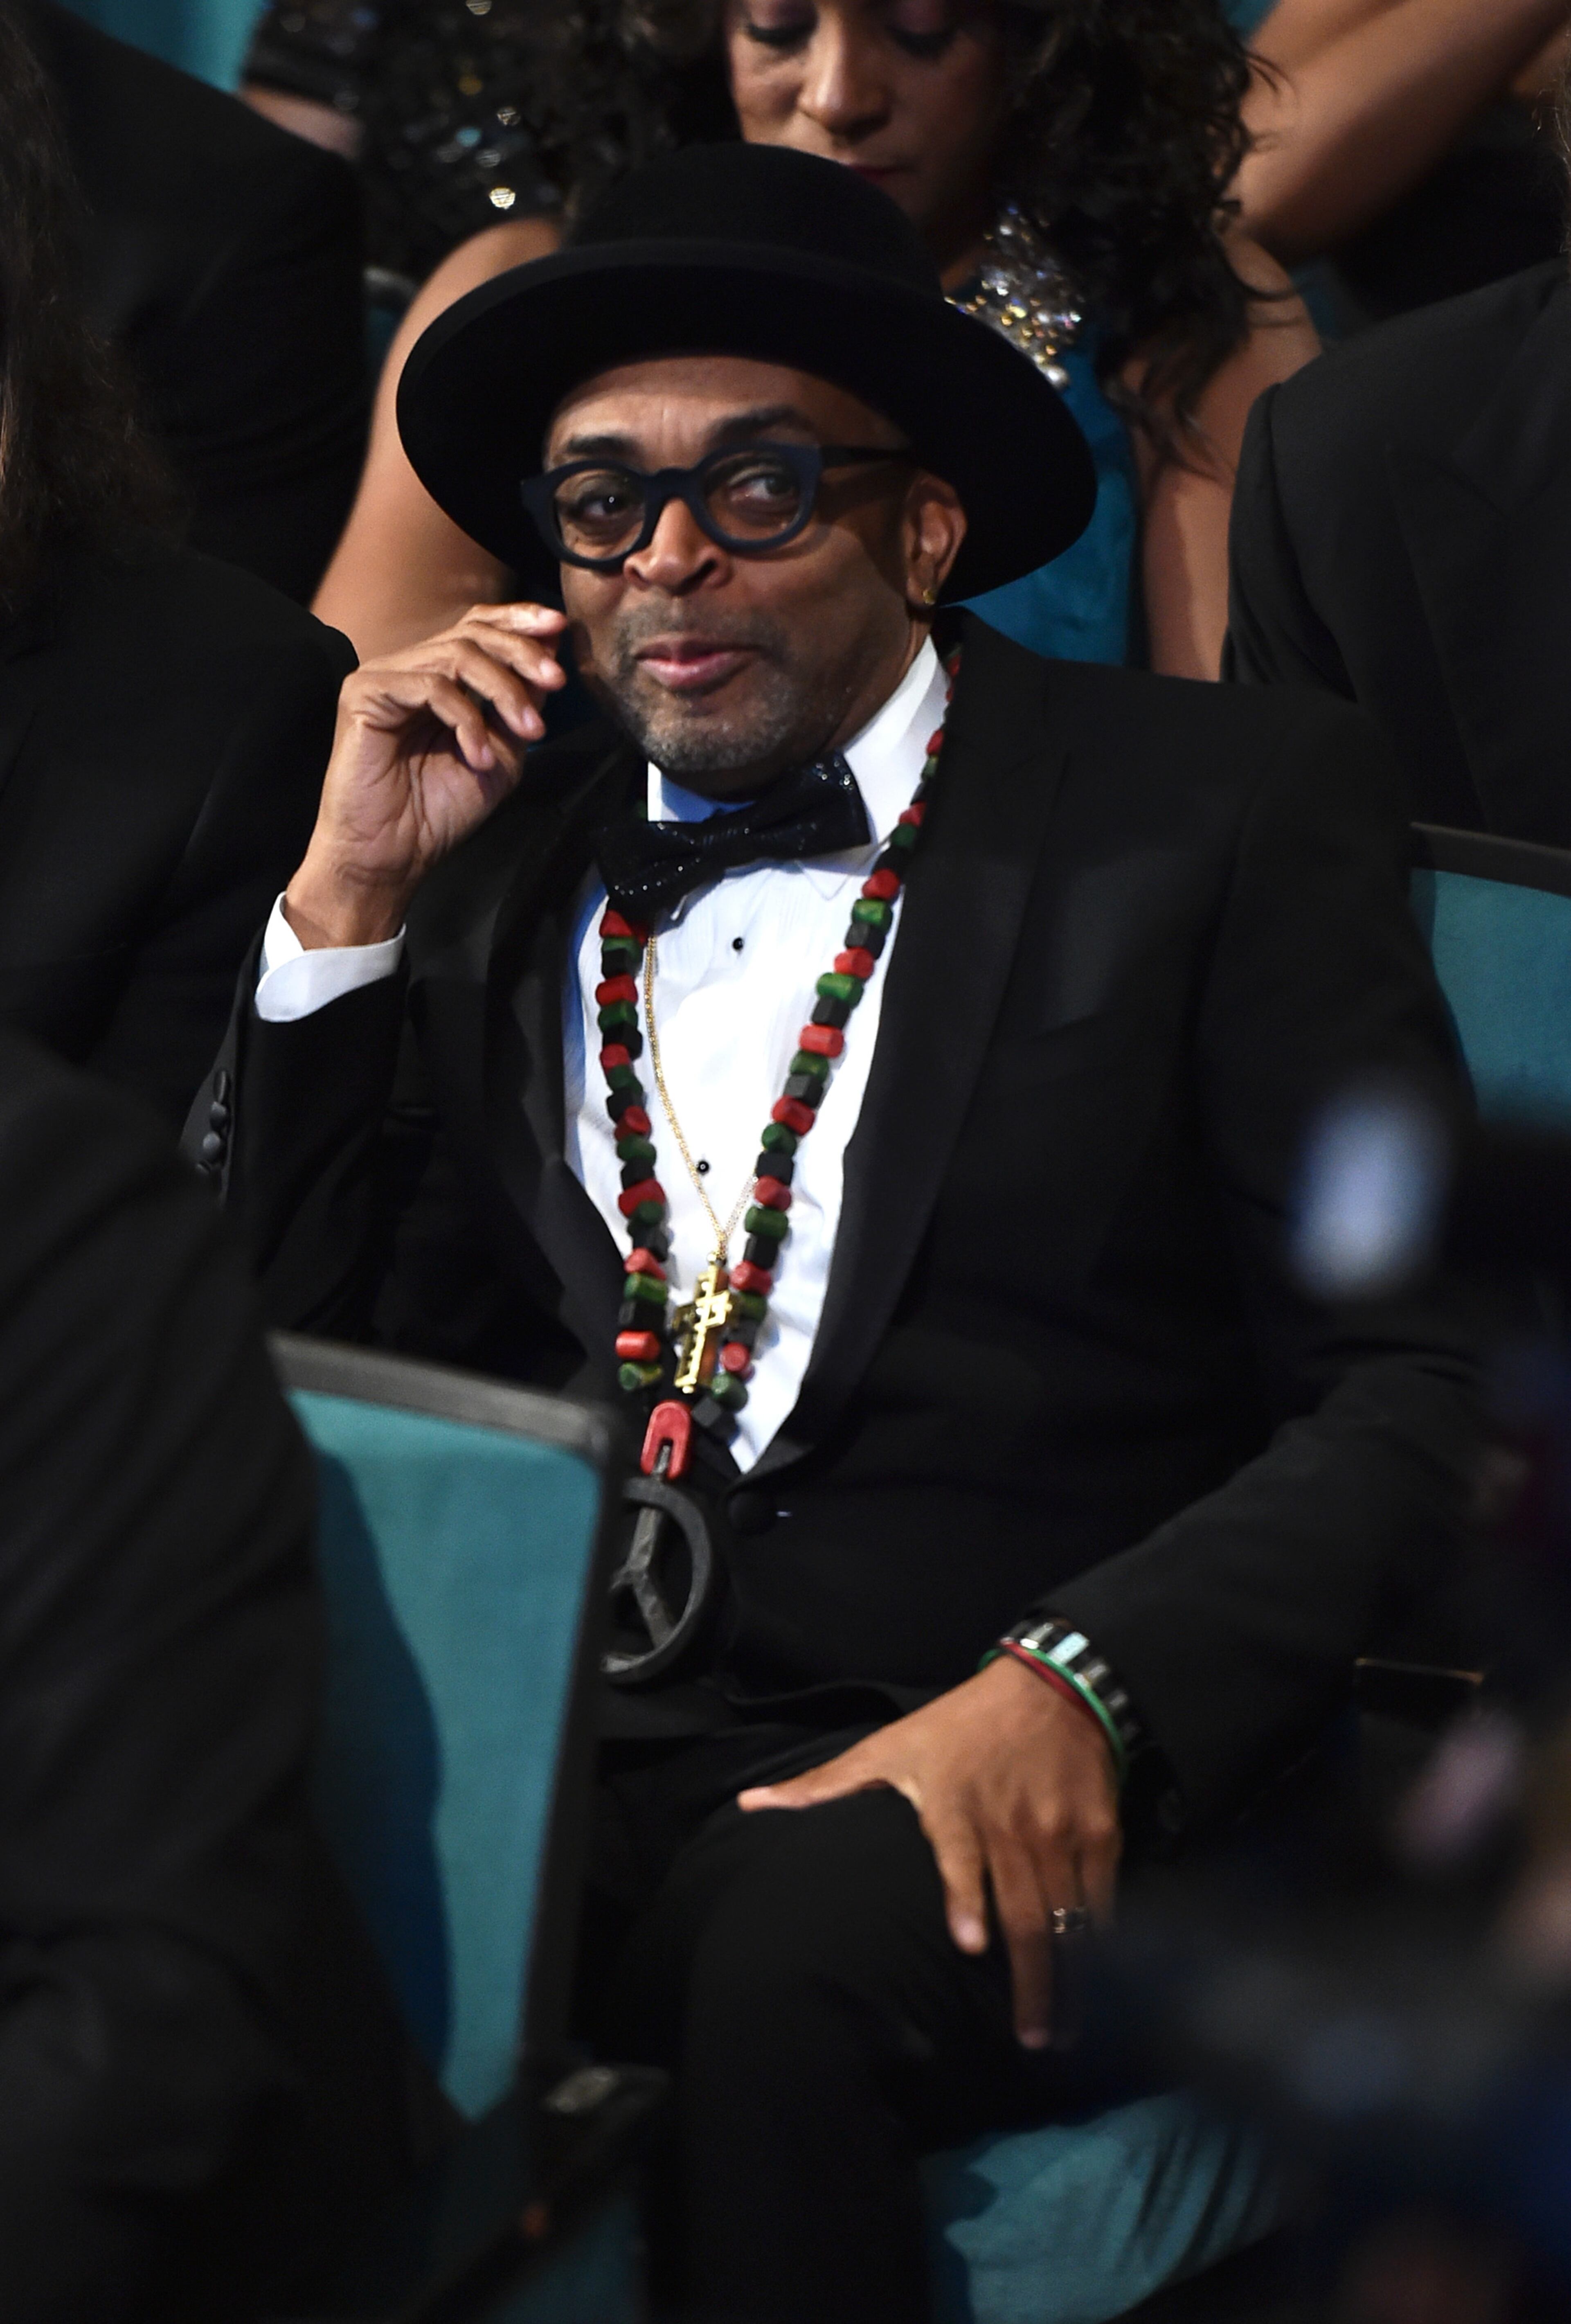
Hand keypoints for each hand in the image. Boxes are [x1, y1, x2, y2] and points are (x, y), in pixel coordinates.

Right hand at [284, 602, 568, 947]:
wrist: (393, 854)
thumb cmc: (441, 811)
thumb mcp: (503, 752)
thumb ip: (522, 703)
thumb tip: (551, 648)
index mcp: (440, 675)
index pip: (479, 627)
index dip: (520, 621)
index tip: (561, 627)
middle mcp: (410, 667)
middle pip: (473, 632)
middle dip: (522, 652)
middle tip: (556, 680)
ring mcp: (385, 676)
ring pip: (457, 654)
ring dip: (503, 690)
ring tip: (528, 731)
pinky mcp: (365, 693)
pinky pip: (429, 687)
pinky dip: (465, 719)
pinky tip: (479, 756)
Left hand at [738, 1655, 1119, 2046]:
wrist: (1050, 1686)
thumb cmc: (960, 1725)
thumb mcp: (890, 1746)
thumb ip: (826, 1785)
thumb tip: (754, 1805)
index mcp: (954, 1807)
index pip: (960, 1857)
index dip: (966, 1900)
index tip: (968, 1944)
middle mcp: (1011, 1825)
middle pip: (1025, 1913)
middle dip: (1032, 1982)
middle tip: (1033, 2040)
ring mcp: (1059, 1832)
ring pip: (1069, 1916)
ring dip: (1070, 1976)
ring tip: (1064, 2028)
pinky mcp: (1099, 1832)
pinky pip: (1102, 1896)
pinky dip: (1102, 1939)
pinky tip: (1097, 1978)